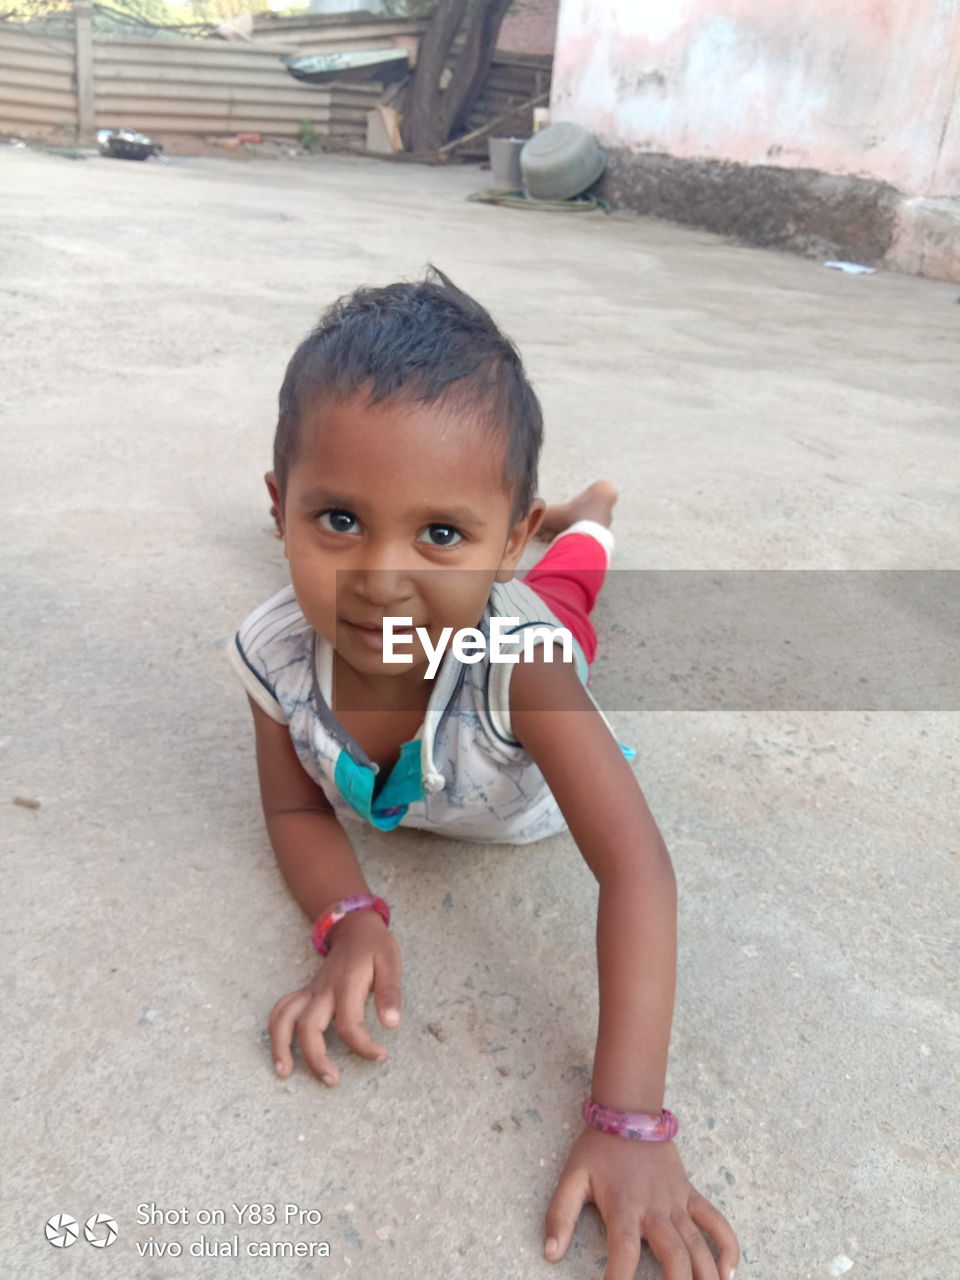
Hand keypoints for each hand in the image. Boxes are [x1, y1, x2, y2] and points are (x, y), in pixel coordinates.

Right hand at [268, 911, 401, 1086]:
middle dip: (315, 1058)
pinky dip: (276, 1029)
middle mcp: (323, 991)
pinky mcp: (306, 994)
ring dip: (280, 1045)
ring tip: (283, 1073)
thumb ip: (390, 993)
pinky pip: (282, 1010)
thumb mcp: (391, 963)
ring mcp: (311, 992)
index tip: (381, 1055)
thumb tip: (392, 1024)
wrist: (355, 927)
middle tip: (331, 1081)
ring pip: (285, 1018)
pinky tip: (280, 1051)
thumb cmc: (375, 947)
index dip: (363, 1046)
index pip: (348, 1025)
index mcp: (347, 985)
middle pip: (309, 1027)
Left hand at [544, 1128, 738, 1279]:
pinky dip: (727, 1246)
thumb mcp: (572, 1178)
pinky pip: (716, 1222)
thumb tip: (550, 1254)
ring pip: (699, 1246)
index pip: (624, 1253)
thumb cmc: (598, 1149)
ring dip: (706, 1275)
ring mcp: (677, 1203)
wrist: (630, 1112)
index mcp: (624, 1207)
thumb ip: (559, 1215)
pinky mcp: (691, 1194)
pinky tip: (727, 1272)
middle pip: (675, 1257)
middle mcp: (655, 1209)